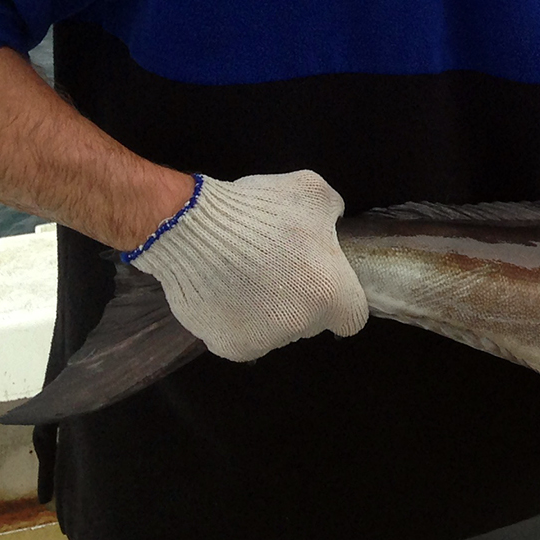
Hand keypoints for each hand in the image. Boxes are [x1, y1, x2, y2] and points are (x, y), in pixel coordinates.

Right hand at [128, 171, 368, 360]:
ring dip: (266, 309)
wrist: (188, 228)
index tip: (322, 284)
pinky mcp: (230, 347)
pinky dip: (234, 318)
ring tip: (243, 275)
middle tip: (275, 269)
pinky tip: (224, 290)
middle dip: (300, 300)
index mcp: (330, 294)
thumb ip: (333, 212)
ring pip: (275, 330)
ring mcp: (264, 340)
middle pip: (310, 322)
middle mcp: (300, 325)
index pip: (351, 317)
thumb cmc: (257, 210)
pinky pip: (241, 336)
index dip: (339, 300)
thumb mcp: (312, 192)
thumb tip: (332, 224)